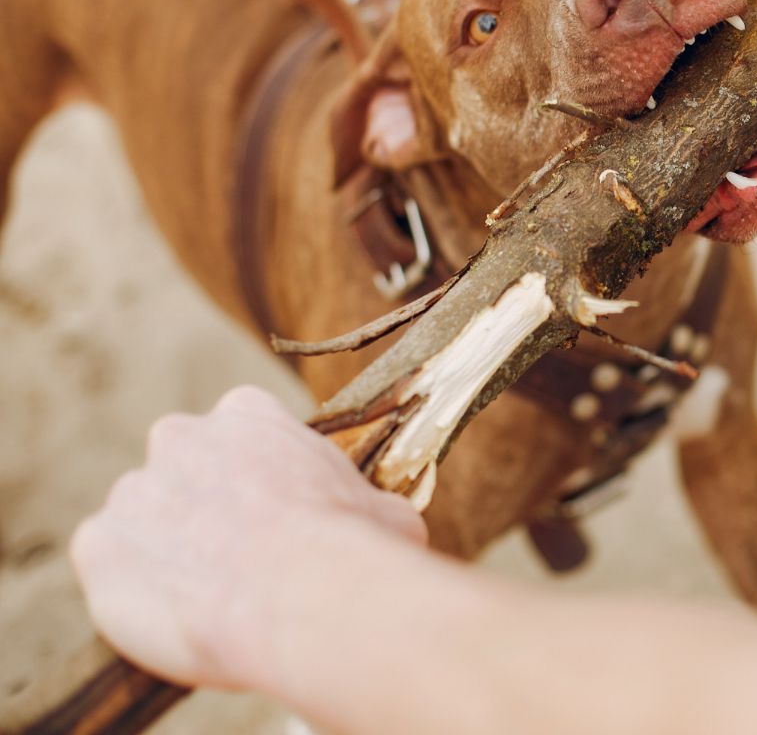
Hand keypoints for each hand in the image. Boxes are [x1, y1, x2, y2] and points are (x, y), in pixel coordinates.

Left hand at [70, 386, 426, 688]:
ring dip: (166, 551)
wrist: (304, 599)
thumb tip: (387, 518)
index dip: (256, 476)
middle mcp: (181, 437)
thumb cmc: (355, 549)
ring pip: (142, 522)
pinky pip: (108, 567)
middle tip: (237, 555)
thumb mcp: (385, 509)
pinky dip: (132, 590)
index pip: (238, 430)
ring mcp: (133, 491)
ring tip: (210, 596)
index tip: (272, 511)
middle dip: (202, 506)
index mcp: (247, 414)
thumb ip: (363, 501)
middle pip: (181, 470)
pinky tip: (175, 613)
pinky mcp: (97, 546)